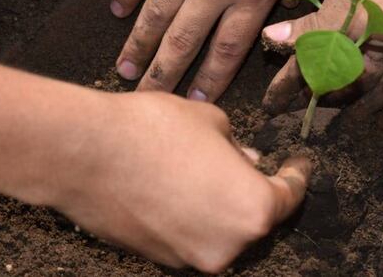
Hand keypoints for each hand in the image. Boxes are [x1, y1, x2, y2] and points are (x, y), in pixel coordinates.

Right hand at [52, 92, 310, 272]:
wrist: (84, 152)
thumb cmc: (155, 128)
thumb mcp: (213, 121)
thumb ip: (238, 148)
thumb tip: (246, 162)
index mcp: (254, 209)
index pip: (289, 197)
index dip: (296, 175)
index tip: (298, 164)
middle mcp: (229, 245)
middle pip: (256, 221)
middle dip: (254, 191)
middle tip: (247, 164)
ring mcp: (191, 259)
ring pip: (221, 232)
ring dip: (221, 207)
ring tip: (206, 173)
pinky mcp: (158, 260)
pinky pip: (190, 237)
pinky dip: (193, 218)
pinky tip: (178, 189)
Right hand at [111, 0, 309, 100]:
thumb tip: (278, 20)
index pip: (228, 49)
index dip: (210, 79)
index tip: (195, 101)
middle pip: (184, 40)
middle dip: (164, 74)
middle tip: (148, 98)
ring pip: (156, 13)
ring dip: (139, 44)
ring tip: (123, 70)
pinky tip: (117, 12)